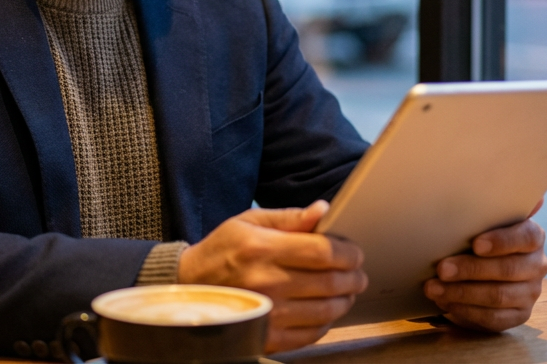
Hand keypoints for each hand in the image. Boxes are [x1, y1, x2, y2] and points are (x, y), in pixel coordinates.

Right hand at [177, 201, 366, 352]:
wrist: (189, 286)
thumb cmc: (221, 251)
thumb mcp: (249, 222)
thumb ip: (289, 218)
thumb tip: (323, 210)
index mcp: (262, 248)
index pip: (322, 252)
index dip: (348, 253)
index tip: (355, 253)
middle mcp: (266, 282)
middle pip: (329, 282)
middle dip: (353, 277)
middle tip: (358, 273)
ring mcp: (267, 313)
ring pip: (325, 310)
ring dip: (344, 301)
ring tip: (346, 292)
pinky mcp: (266, 337)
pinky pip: (310, 334)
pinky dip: (325, 323)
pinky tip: (325, 311)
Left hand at [423, 203, 546, 332]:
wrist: (481, 268)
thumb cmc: (478, 237)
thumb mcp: (482, 220)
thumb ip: (494, 206)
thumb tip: (527, 193)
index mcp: (533, 237)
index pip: (526, 237)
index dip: (502, 241)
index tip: (475, 244)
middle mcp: (537, 265)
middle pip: (508, 270)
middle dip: (471, 270)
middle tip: (441, 268)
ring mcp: (530, 293)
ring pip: (498, 297)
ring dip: (462, 293)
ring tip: (433, 288)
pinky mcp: (518, 316)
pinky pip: (494, 319)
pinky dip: (467, 312)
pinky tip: (446, 304)